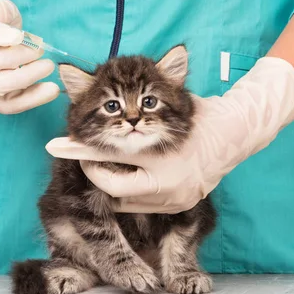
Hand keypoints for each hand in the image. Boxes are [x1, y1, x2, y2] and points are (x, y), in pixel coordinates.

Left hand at [46, 57, 293, 212]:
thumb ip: (139, 100)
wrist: (237, 136)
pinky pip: (140, 205)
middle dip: (92, 171)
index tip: (57, 146)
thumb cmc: (200, 113)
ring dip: (109, 182)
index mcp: (165, 154)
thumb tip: (107, 85)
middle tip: (83, 156)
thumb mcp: (171, 100)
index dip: (82, 150)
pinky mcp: (177, 207)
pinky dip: (127, 191)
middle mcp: (168, 182)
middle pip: (114, 186)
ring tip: (104, 163)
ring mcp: (174, 199)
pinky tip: (125, 174)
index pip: (113, 155)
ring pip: (124, 200)